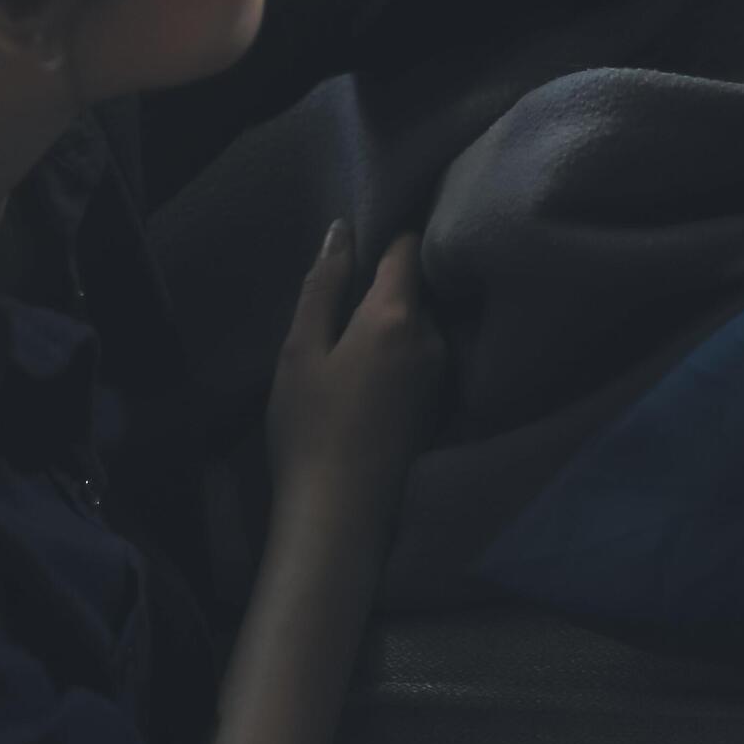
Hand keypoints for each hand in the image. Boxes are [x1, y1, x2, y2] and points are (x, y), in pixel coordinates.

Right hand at [265, 223, 450, 514]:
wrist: (341, 513)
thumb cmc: (310, 426)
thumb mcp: (301, 350)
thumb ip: (323, 285)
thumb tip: (342, 230)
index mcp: (398, 315)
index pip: (408, 248)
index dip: (385, 236)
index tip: (361, 240)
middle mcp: (433, 337)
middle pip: (416, 285)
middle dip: (386, 282)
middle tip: (343, 295)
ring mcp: (442, 372)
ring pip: (420, 321)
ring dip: (393, 318)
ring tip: (351, 335)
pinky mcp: (440, 402)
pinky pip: (423, 352)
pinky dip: (400, 348)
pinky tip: (370, 370)